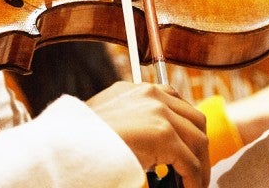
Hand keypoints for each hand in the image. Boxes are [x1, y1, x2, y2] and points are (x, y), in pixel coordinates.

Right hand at [87, 81, 208, 187]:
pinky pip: (191, 163)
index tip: (188, 148)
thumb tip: (150, 146)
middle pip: (195, 119)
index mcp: (136, 90)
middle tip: (196, 168)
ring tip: (194, 183)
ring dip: (200, 165)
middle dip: (199, 145)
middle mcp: (151, 95)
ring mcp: (159, 112)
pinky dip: (194, 180)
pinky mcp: (163, 134)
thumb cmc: (82, 139)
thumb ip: (133, 122)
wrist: (68, 144)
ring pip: (198, 140)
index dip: (186, 128)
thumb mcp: (110, 120)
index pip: (175, 101)